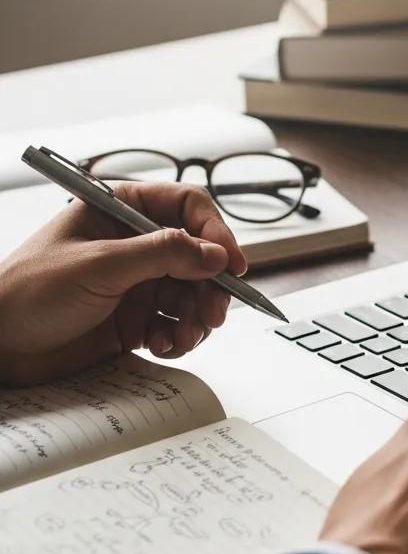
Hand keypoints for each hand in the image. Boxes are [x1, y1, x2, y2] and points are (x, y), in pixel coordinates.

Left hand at [0, 181, 245, 385]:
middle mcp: (136, 244)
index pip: (189, 207)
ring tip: (185, 336)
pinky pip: (177, 324)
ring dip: (197, 318)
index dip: (216, 232)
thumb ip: (162, 254)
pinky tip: (162, 346)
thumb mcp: (100, 265)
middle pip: (201, 256)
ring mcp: (139, 282)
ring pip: (194, 294)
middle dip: (212, 286)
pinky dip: (179, 337)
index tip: (231, 263)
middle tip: (213, 313)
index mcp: (123, 210)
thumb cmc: (29, 292)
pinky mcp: (137, 318)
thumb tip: (215, 253)